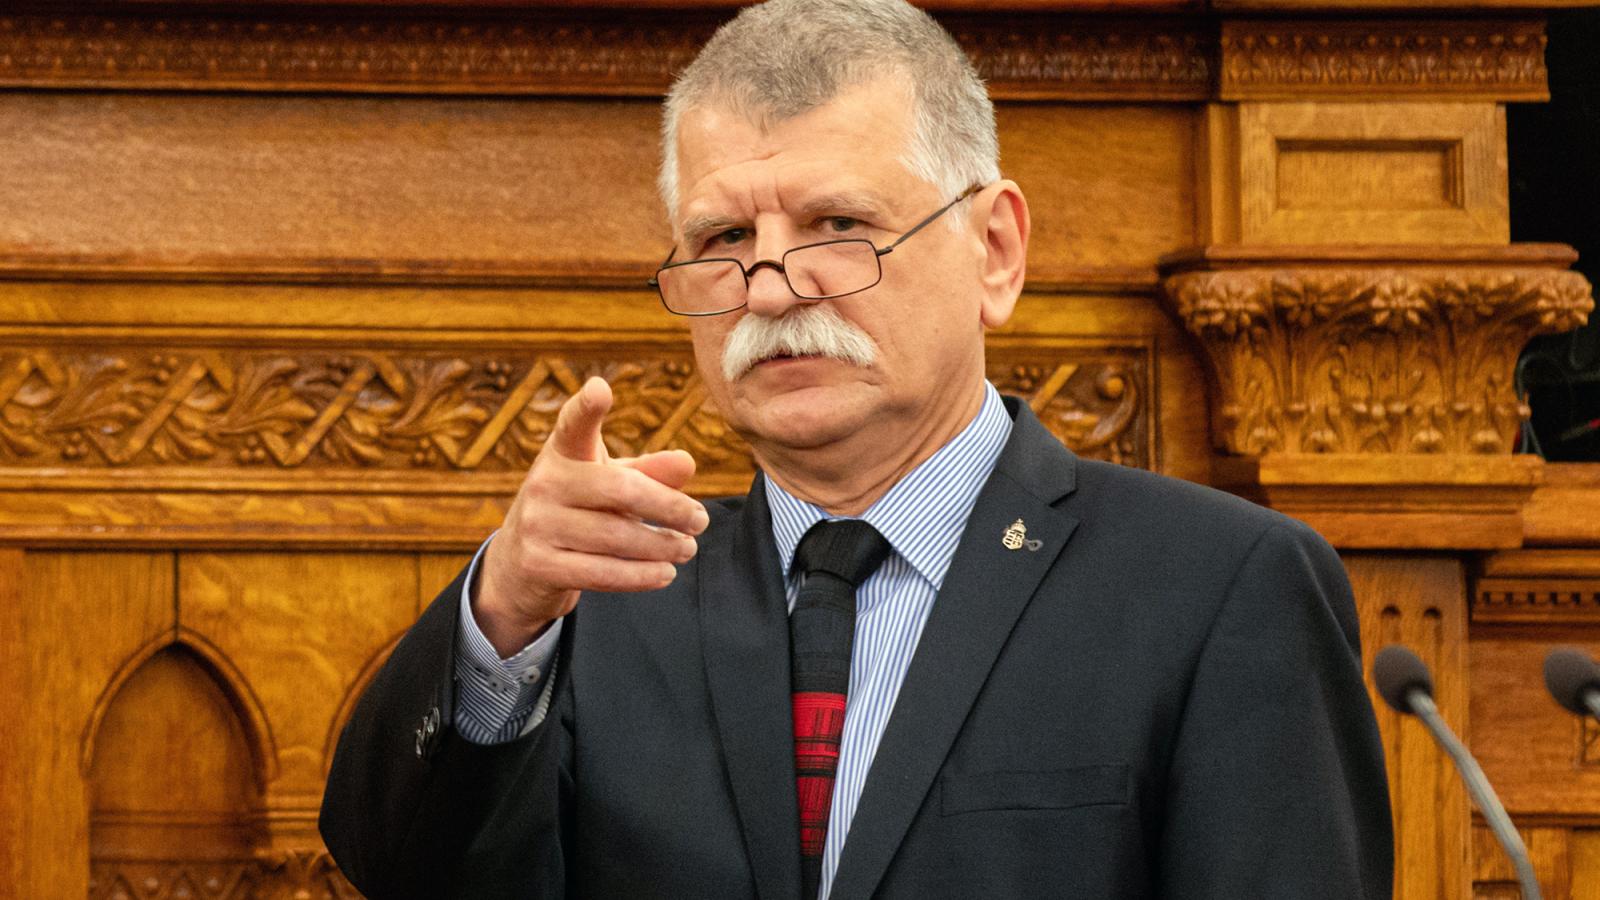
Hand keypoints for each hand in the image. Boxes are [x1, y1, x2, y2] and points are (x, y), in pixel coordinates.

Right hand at [473, 376, 708, 656]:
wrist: (520, 565)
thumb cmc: (577, 511)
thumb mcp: (608, 483)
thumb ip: (647, 472)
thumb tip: (687, 464)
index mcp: (563, 453)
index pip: (574, 425)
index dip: (586, 407)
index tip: (600, 390)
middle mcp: (544, 483)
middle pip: (620, 490)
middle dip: (668, 507)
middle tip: (700, 520)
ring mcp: (537, 524)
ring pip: (615, 536)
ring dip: (661, 546)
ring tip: (687, 548)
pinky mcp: (539, 565)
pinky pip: (601, 572)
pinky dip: (640, 575)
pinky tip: (665, 574)